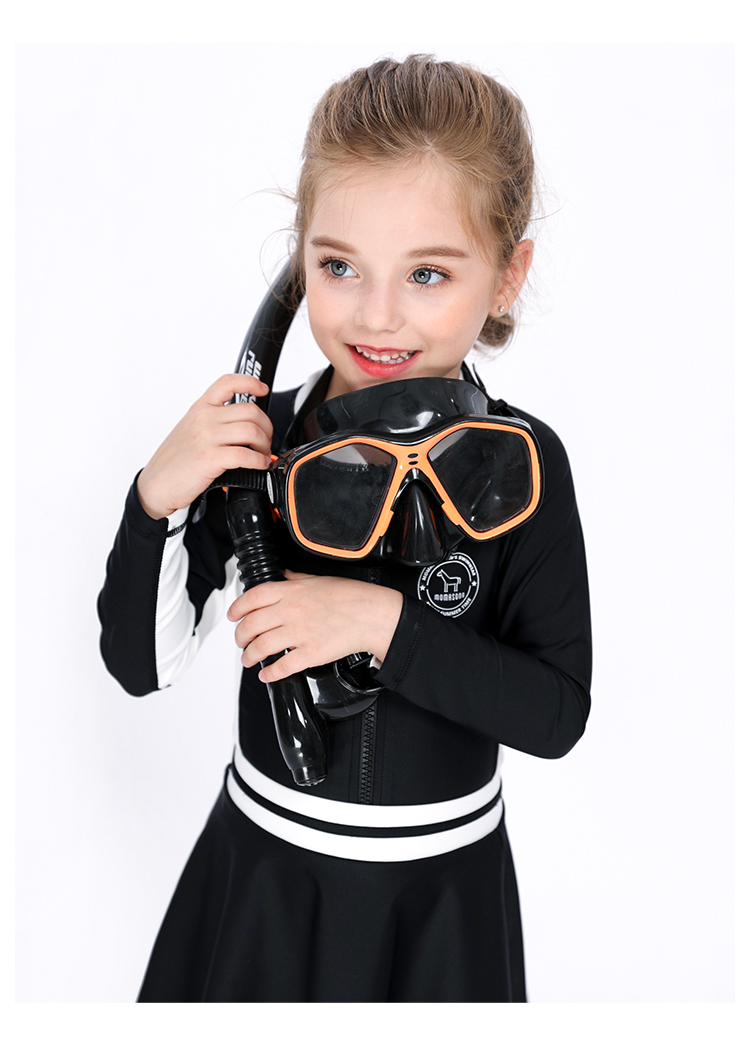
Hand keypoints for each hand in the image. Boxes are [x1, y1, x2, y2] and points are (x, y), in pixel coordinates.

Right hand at [136, 374, 272, 518]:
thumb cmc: (174, 461)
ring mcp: (206, 437)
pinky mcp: (210, 458)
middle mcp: (204, 418)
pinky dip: (259, 461)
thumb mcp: (190, 430)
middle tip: (265, 441)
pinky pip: (246, 454)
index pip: (227, 383)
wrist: (156, 484)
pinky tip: (258, 465)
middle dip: (266, 428)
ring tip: (262, 455)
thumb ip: (214, 421)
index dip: (250, 382)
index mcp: (200, 408)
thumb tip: (244, 425)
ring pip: (252, 431)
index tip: (262, 389)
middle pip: (251, 411)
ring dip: (264, 445)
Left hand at [227, 570, 403, 682]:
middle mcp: (291, 611)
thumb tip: (283, 577)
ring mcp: (299, 633)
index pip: (252, 598)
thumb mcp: (319, 579)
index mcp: (291, 592)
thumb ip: (296, 579)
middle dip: (240, 636)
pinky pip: (282, 667)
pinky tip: (266, 675)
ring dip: (249, 655)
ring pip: (261, 647)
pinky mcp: (310, 653)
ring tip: (248, 658)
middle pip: (251, 625)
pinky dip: (270, 674)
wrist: (372, 615)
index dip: (237, 608)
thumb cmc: (351, 597)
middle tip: (240, 641)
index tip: (233, 616)